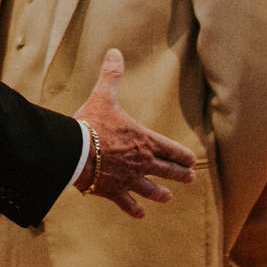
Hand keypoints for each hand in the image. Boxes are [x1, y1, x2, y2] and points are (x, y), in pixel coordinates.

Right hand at [72, 48, 196, 218]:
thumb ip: (111, 76)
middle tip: (189, 178)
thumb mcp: (102, 96)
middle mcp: (141, 163)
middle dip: (179, 174)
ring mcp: (128, 179)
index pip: (171, 150)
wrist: (75, 152)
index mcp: (144, 140)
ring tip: (167, 197)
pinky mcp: (113, 191)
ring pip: (150, 189)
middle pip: (166, 171)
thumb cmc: (91, 123)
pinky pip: (127, 203)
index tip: (191, 161)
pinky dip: (134, 208)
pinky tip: (140, 214)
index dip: (183, 155)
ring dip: (159, 194)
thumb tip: (115, 52)